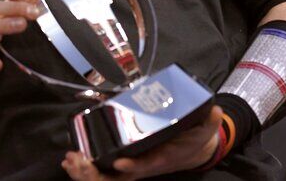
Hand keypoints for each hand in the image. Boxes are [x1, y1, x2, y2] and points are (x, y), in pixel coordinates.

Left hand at [63, 105, 223, 179]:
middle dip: (97, 174)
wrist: (195, 149)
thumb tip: (215, 111)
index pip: (147, 165)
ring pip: (108, 178)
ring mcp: (135, 166)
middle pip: (119, 178)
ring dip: (86, 173)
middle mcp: (146, 166)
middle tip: (78, 161)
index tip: (120, 162)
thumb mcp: (206, 129)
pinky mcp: (127, 163)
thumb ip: (210, 120)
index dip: (134, 166)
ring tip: (69, 161)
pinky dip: (87, 169)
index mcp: (163, 158)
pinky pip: (105, 172)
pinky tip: (72, 160)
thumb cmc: (196, 138)